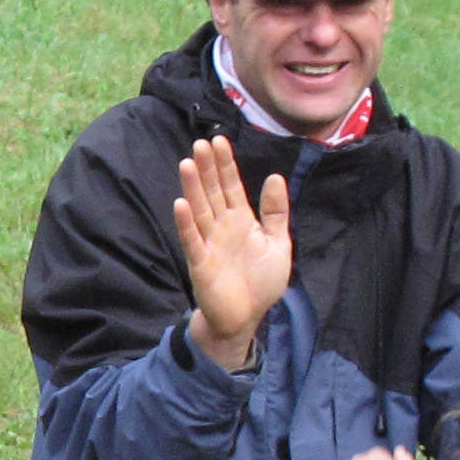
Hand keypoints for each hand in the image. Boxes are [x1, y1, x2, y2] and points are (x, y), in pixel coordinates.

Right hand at [174, 135, 292, 368]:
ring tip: (186, 163)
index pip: (231, 186)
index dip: (225, 164)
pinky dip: (185, 223)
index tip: (219, 141)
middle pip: (212, 192)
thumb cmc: (261, 283)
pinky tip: (180, 204)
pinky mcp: (200, 263)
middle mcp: (222, 227)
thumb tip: (274, 177)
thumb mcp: (279, 243)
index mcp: (241, 220)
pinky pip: (192, 240)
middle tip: (200, 143)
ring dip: (192, 188)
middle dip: (206, 168)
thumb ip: (276, 212)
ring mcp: (209, 243)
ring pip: (199, 210)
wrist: (247, 317)